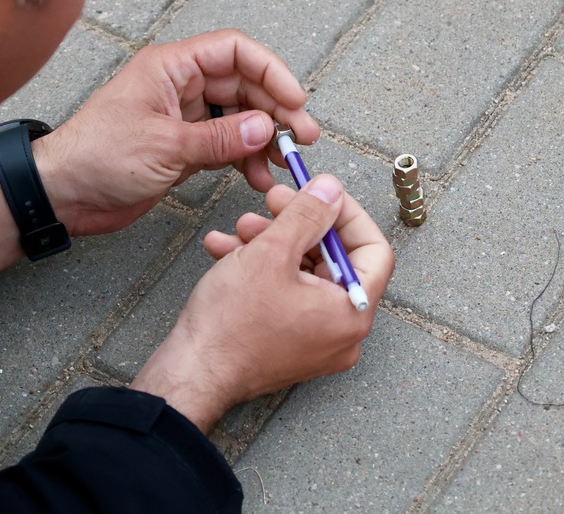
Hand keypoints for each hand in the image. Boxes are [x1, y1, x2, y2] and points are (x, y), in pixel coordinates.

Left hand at [35, 29, 319, 234]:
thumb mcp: (164, 146)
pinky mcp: (185, 146)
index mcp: (172, 66)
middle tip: (302, 139)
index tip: (294, 100)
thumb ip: (220, 138)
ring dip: (264, 139)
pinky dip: (246, 159)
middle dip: (276, 110)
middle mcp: (181, 86)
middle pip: (245, 85)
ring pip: (240, 117)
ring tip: (283, 163)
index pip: (234, 51)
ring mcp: (185, 116)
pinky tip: (258, 177)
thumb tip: (266, 128)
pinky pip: (227, 145)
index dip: (271, 71)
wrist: (63, 193)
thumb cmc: (96, 156)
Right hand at [129, 175, 394, 432]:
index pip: (374, 249)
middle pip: (334, 260)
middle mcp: (343, 333)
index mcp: (352, 313)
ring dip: (273, 243)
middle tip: (273, 201)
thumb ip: (308, 214)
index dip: (346, 214)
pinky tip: (227, 250)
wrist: (190, 374)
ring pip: (304, 274)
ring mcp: (316, 342)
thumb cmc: (232, 323)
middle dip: (299, 225)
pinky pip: (287, 296)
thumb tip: (331, 189)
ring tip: (240, 229)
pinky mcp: (289, 345)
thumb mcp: (272, 252)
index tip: (318, 193)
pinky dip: (263, 271)